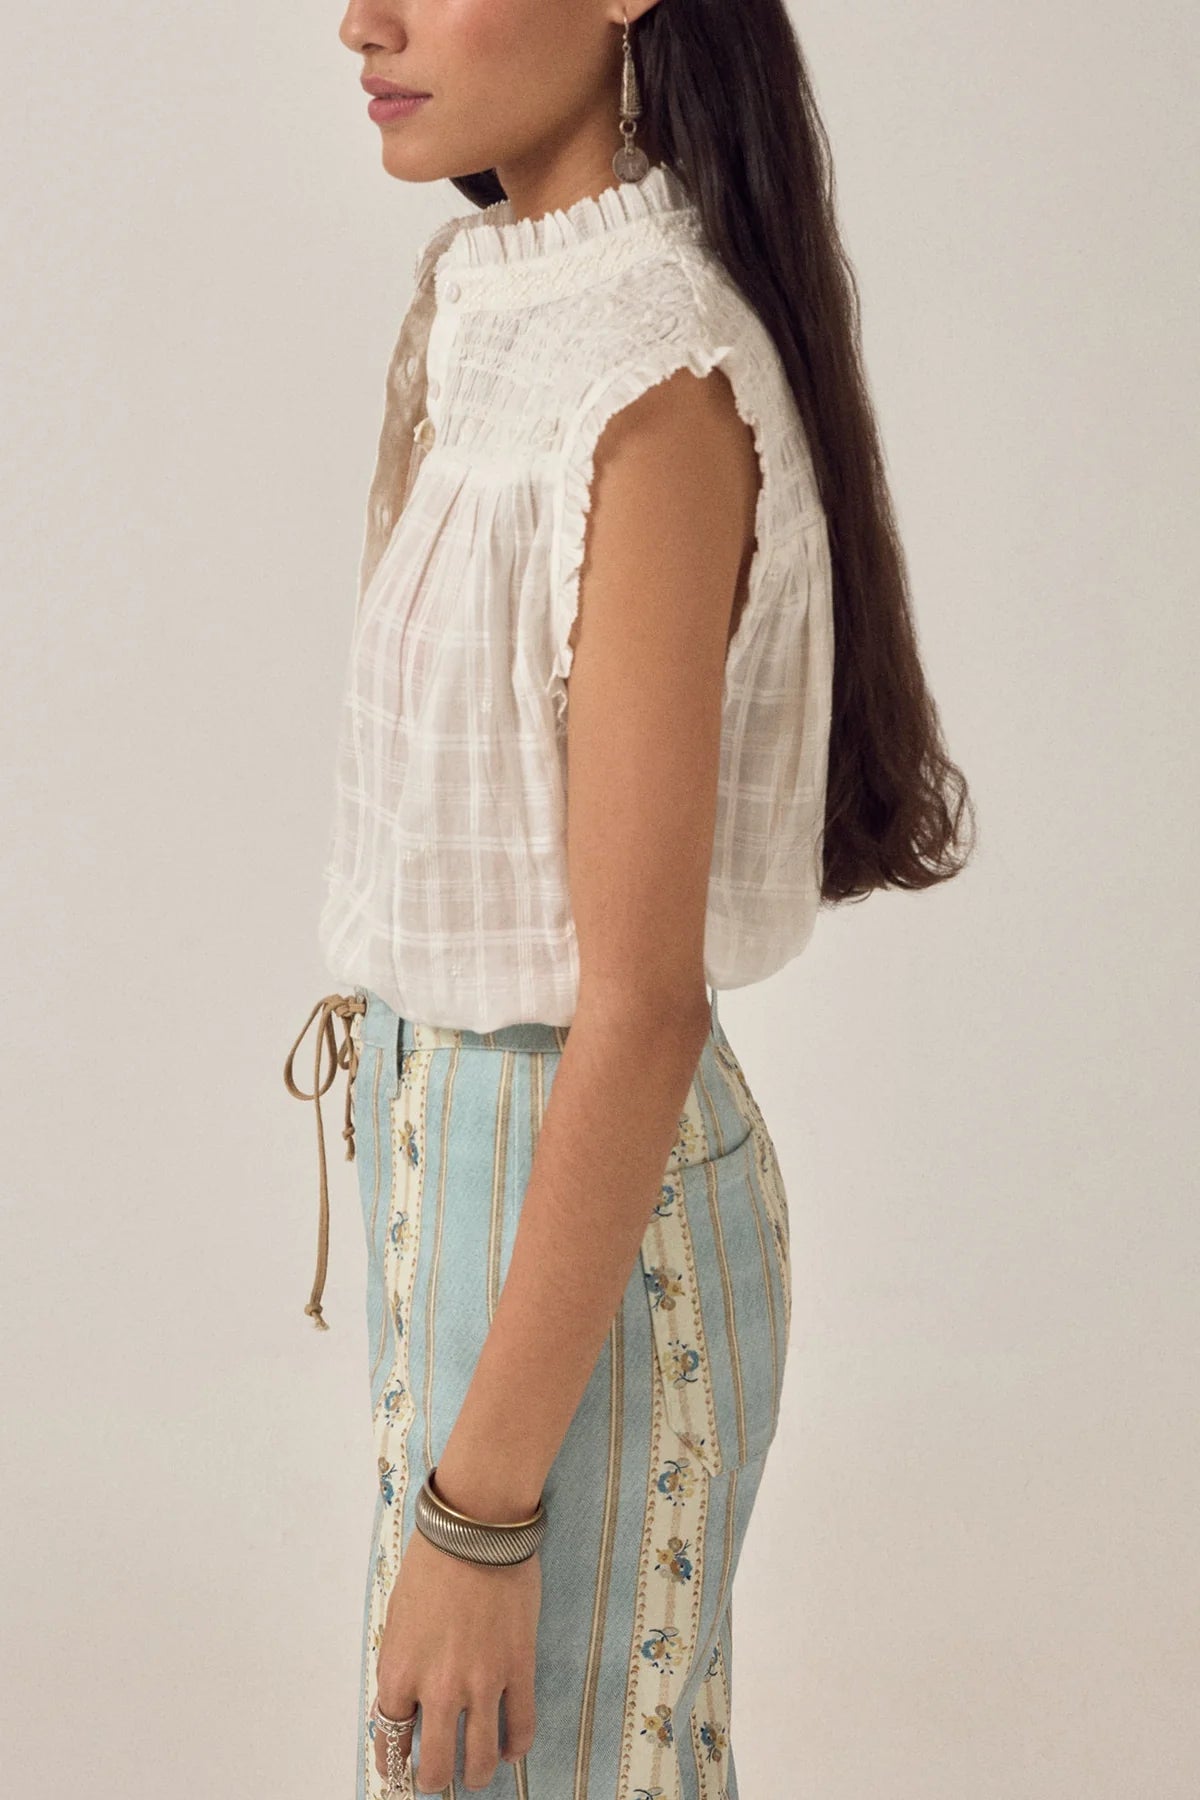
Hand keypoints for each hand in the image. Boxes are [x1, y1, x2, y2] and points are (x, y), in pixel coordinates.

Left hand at [374, 1525, 540, 1792]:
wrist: (476, 1530)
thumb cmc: (432, 1564)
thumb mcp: (397, 1617)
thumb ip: (400, 1664)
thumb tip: (405, 1700)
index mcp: (401, 1672)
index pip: (391, 1738)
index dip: (394, 1759)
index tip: (398, 1767)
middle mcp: (439, 1688)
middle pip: (437, 1764)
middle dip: (433, 1779)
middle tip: (436, 1777)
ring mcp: (482, 1682)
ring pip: (481, 1758)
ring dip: (477, 1774)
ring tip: (476, 1773)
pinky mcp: (518, 1668)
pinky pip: (521, 1726)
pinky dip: (515, 1746)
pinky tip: (511, 1750)